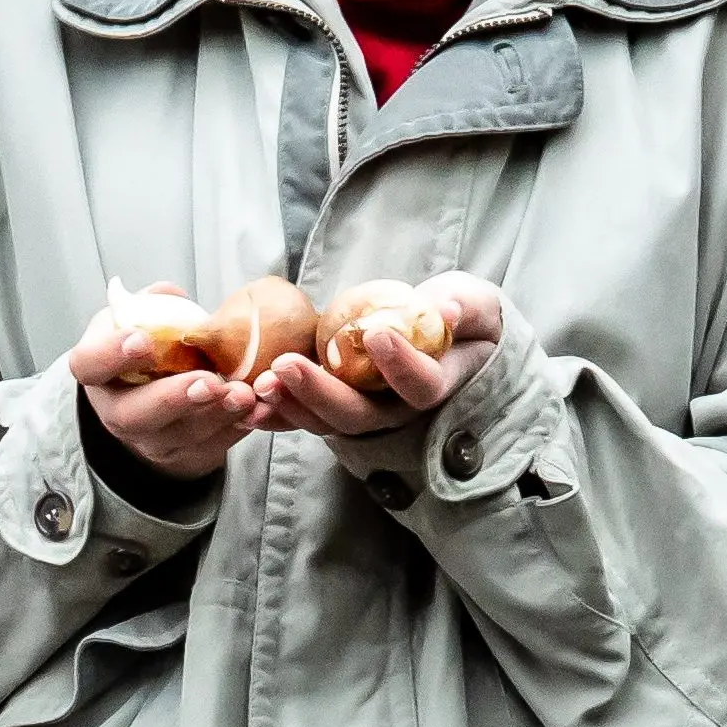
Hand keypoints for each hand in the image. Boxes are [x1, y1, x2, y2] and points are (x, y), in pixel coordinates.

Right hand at [64, 284, 282, 492]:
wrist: (162, 392)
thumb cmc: (151, 349)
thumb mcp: (142, 319)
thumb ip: (154, 306)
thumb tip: (169, 295)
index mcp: (98, 371)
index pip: (90, 365)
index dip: (112, 355)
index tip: (142, 341)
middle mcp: (116, 412)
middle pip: (133, 415)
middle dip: (172, 399)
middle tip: (207, 381)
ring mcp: (149, 440)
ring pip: (178, 436)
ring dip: (214, 416)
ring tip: (242, 394)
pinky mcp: (184, 455)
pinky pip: (210, 447)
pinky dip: (236, 429)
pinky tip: (257, 409)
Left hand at [247, 273, 507, 434]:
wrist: (445, 336)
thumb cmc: (464, 319)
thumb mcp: (476, 304)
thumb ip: (464, 307)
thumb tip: (443, 309)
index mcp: (438, 384)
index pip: (422, 386)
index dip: (401, 366)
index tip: (376, 334)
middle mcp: (399, 410)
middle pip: (361, 417)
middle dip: (322, 393)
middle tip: (286, 364)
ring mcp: (366, 414)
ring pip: (328, 422)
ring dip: (292, 405)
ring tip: (261, 382)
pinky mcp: (337, 407)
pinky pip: (306, 417)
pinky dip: (279, 413)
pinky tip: (250, 400)